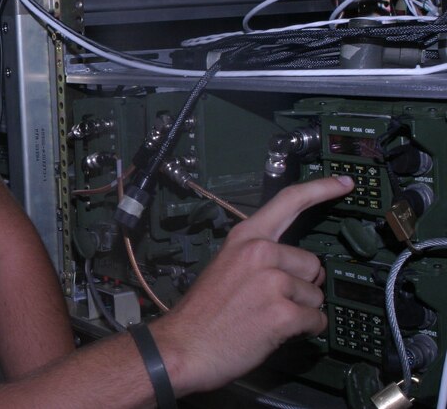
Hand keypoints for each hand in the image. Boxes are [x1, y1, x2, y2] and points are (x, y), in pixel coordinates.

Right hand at [150, 175, 353, 395]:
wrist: (183, 346)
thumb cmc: (203, 312)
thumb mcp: (227, 266)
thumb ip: (261, 257)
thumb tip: (302, 267)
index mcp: (245, 238)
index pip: (289, 201)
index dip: (322, 189)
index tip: (345, 182)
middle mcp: (260, 252)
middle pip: (313, 264)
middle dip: (302, 286)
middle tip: (269, 301)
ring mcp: (272, 281)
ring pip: (316, 295)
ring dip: (300, 310)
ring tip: (266, 317)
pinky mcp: (283, 311)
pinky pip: (317, 320)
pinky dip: (303, 331)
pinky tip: (275, 332)